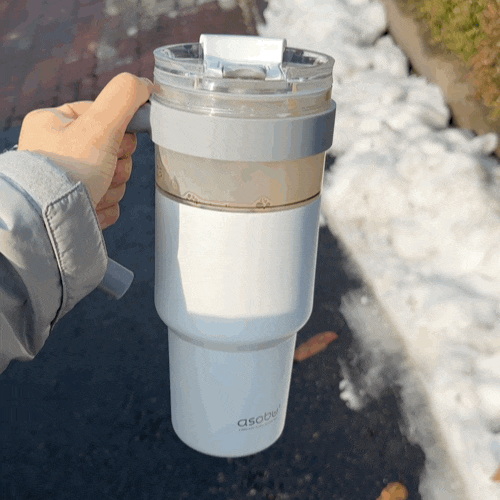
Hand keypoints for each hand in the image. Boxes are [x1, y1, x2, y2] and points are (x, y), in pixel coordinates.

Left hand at [18, 73, 152, 229]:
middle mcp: (57, 151)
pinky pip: (108, 200)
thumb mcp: (99, 125)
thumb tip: (144, 84)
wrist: (52, 221)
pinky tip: (92, 206)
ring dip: (113, 187)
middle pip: (114, 152)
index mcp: (54, 124)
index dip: (119, 132)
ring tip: (95, 191)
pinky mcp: (77, 204)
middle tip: (104, 169)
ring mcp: (68, 179)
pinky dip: (106, 205)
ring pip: (113, 178)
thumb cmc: (69, 171)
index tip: (119, 142)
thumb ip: (123, 98)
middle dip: (117, 166)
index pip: (103, 117)